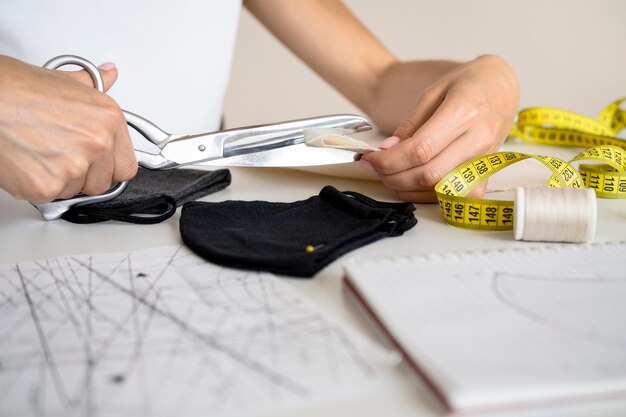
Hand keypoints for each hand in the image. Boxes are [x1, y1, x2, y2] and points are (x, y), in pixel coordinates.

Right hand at [0, 55, 136, 203]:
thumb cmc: (15, 87)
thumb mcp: (65, 81)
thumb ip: (94, 84)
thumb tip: (109, 73)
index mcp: (109, 119)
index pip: (126, 165)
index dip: (109, 166)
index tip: (98, 164)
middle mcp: (97, 144)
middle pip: (102, 183)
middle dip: (83, 175)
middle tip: (59, 153)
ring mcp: (74, 167)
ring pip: (74, 190)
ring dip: (59, 179)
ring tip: (38, 150)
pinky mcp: (47, 186)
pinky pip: (49, 197)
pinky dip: (36, 185)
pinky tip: (26, 160)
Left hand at [360, 55, 518, 201]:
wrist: (501, 87)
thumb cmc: (467, 85)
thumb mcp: (433, 92)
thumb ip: (410, 125)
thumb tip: (387, 150)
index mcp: (464, 111)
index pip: (420, 149)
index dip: (389, 160)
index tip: (370, 158)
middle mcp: (479, 139)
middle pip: (428, 174)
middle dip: (393, 175)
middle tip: (375, 167)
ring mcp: (485, 160)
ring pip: (439, 189)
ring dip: (406, 188)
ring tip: (389, 174)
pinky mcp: (486, 174)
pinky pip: (453, 197)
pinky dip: (425, 194)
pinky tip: (410, 183)